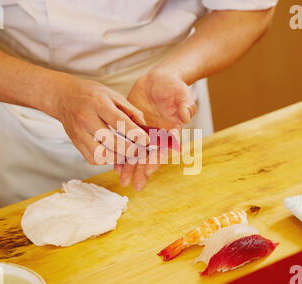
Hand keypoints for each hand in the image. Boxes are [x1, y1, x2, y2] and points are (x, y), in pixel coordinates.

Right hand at [45, 73, 148, 164]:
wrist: (63, 97)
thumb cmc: (91, 94)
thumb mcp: (113, 95)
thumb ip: (130, 111)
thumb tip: (145, 129)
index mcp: (99, 103)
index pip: (120, 122)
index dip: (136, 135)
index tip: (147, 141)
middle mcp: (87, 119)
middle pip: (112, 142)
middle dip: (131, 150)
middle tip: (141, 151)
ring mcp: (79, 133)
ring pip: (102, 155)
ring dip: (118, 157)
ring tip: (128, 153)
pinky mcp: (76, 143)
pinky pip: (93, 159)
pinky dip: (106, 159)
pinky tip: (113, 153)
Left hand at [115, 70, 196, 190]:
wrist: (158, 80)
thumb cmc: (173, 86)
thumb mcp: (182, 93)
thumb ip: (185, 105)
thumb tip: (186, 116)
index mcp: (171, 132)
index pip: (165, 149)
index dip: (157, 160)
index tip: (149, 171)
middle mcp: (158, 137)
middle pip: (150, 157)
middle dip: (142, 171)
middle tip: (135, 185)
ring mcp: (145, 135)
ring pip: (137, 154)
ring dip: (131, 167)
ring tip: (123, 180)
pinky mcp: (133, 130)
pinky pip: (127, 144)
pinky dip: (122, 155)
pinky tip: (115, 166)